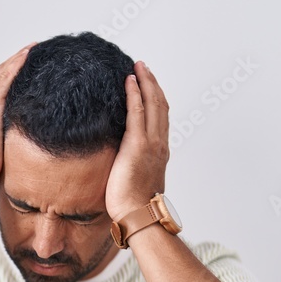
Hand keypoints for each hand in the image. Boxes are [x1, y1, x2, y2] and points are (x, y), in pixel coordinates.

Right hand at [0, 42, 36, 192]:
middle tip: (32, 49)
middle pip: (0, 74)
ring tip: (34, 47)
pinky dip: (16, 64)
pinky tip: (28, 55)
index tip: (25, 64)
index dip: (11, 73)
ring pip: (3, 72)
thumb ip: (8, 136)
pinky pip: (6, 78)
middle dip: (15, 61)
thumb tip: (24, 139)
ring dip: (18, 58)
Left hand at [105, 60, 169, 220]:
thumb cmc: (134, 204)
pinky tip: (129, 81)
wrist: (137, 214)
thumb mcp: (135, 178)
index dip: (156, 98)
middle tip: (143, 67)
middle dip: (152, 83)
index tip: (149, 84)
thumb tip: (119, 162)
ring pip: (152, 104)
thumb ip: (131, 165)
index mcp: (160, 151)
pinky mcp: (137, 145)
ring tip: (137, 67)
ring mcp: (151, 143)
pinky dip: (135, 94)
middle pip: (160, 105)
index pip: (161, 117)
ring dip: (145, 82)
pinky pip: (137, 112)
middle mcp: (159, 143)